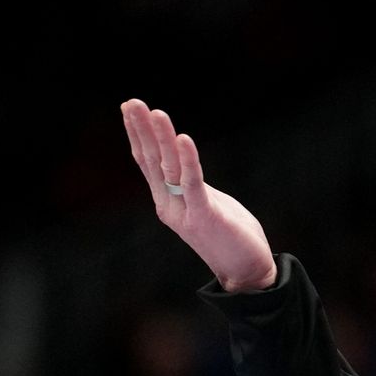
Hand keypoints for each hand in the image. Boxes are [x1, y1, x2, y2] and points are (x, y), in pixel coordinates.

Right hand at [120, 99, 277, 291]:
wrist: (245, 272)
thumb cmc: (230, 236)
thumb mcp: (206, 204)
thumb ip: (192, 185)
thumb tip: (184, 162)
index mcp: (167, 201)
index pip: (147, 163)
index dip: (138, 135)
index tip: (130, 109)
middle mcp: (168, 205)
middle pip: (151, 161)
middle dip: (141, 130)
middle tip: (131, 102)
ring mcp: (184, 211)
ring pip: (168, 168)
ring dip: (161, 138)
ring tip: (155, 112)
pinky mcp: (204, 216)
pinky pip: (192, 183)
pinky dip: (188, 159)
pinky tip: (183, 138)